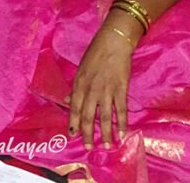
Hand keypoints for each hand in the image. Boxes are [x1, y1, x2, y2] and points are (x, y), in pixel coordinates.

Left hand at [68, 24, 135, 149]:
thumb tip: (67, 101)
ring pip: (105, 116)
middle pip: (89, 115)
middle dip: (87, 132)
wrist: (113, 43)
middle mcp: (91, 89)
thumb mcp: (80, 69)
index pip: (75, 107)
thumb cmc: (95, 54)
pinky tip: (122, 134)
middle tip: (88, 147)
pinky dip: (122, 123)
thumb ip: (75, 87)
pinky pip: (121, 110)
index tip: (72, 134)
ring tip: (107, 146)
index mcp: (79, 83)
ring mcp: (107, 90)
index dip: (74, 121)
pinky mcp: (121, 89)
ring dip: (106, 133)